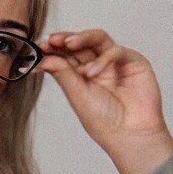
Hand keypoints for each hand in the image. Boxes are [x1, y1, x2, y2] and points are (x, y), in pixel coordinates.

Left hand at [33, 29, 172, 173]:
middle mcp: (99, 66)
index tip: (39, 47)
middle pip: (81, 44)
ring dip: (81, 38)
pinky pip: (115, 51)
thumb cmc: (105, 122)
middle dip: (65, 40)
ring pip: (97, 39)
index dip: (54, 49)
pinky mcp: (133, 61)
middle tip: (52, 41)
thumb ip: (62, 74)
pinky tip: (92, 72)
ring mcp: (115, 62)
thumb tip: (43, 58)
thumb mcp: (77, 96)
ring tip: (68, 44)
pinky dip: (102, 59)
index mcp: (83, 76)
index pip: (67, 55)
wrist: (130, 134)